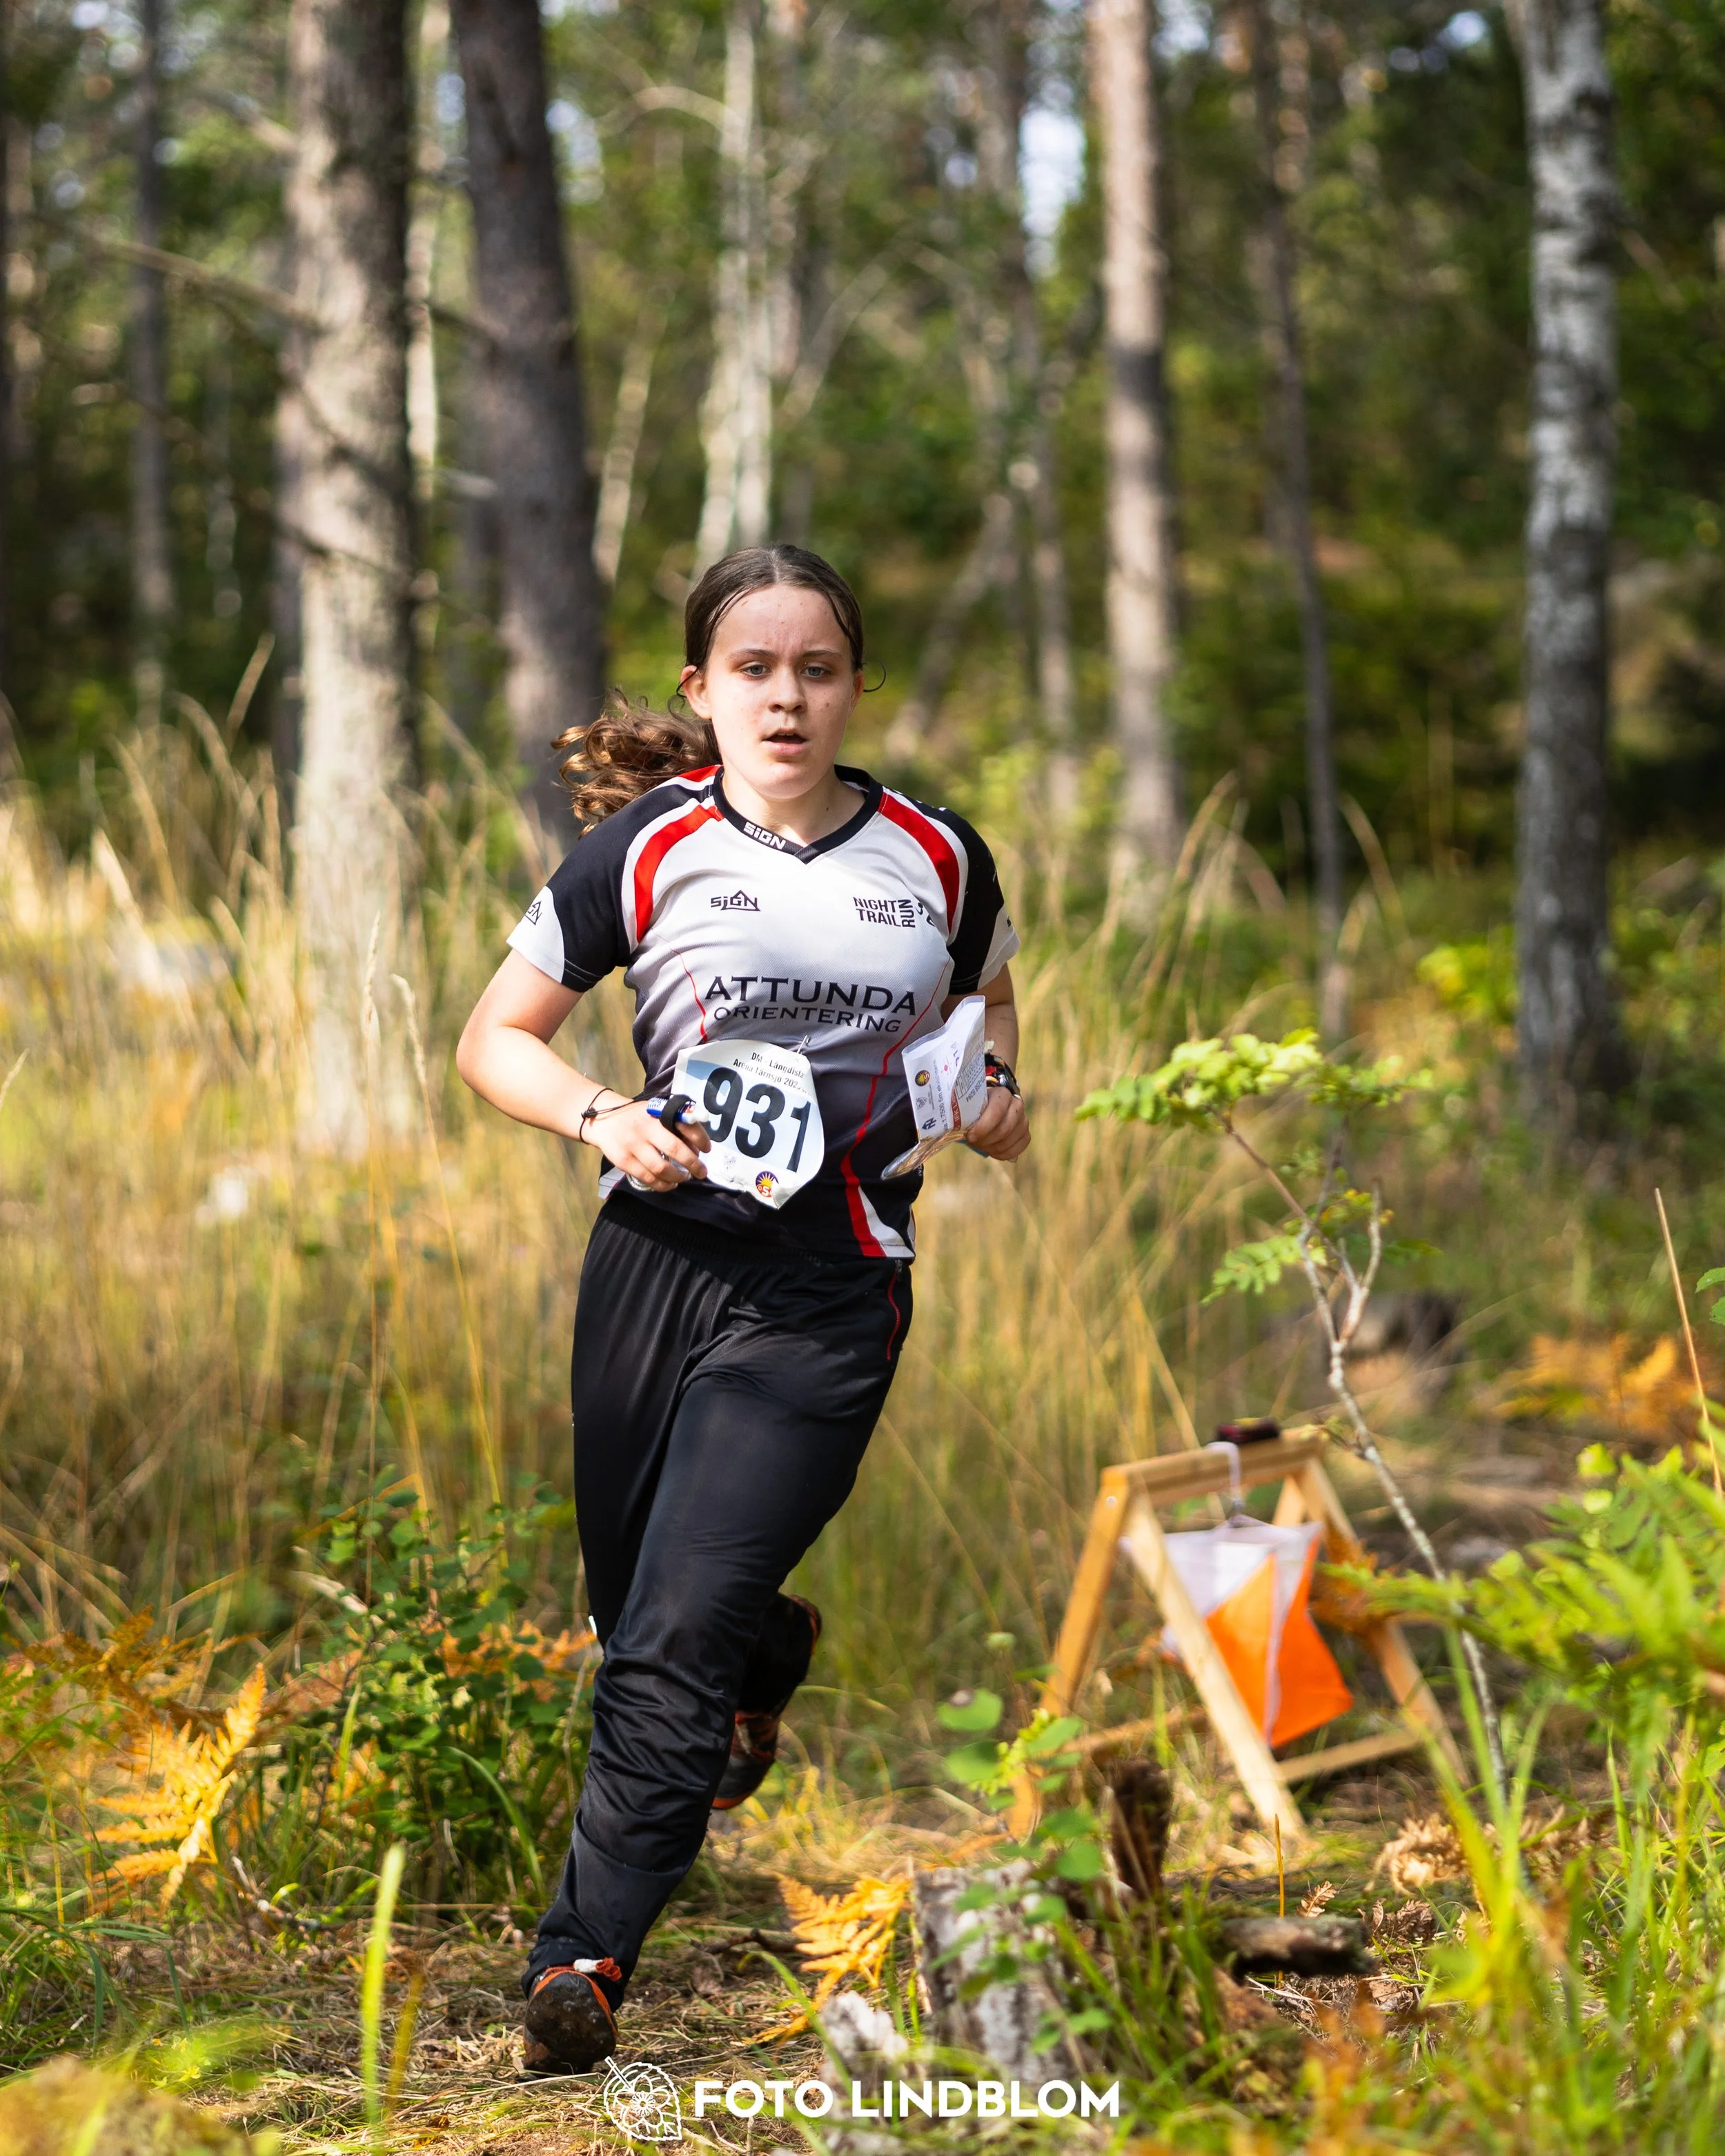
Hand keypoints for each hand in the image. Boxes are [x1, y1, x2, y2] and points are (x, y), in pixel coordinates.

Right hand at [584, 1100, 711, 1189]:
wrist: (603, 1119)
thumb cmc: (637, 1118)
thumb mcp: (655, 1112)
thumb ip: (674, 1125)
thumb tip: (696, 1148)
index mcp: (657, 1113)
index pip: (684, 1124)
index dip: (700, 1138)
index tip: (707, 1149)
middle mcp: (645, 1128)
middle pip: (674, 1148)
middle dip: (693, 1163)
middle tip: (702, 1172)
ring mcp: (632, 1145)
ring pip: (661, 1168)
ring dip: (678, 1177)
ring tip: (684, 1178)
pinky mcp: (623, 1160)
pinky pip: (647, 1178)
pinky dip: (662, 1185)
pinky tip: (670, 1184)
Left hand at [964, 1082, 1030, 1161]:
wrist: (988, 1107)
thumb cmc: (976, 1106)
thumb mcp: (970, 1104)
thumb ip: (966, 1111)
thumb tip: (956, 1126)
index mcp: (1002, 1094)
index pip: (997, 1111)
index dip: (983, 1127)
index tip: (970, 1136)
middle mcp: (1017, 1105)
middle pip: (1004, 1129)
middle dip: (985, 1139)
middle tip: (972, 1141)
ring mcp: (1023, 1121)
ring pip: (1007, 1142)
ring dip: (990, 1147)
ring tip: (980, 1144)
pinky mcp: (1025, 1135)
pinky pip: (1015, 1151)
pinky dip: (1000, 1154)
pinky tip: (990, 1150)